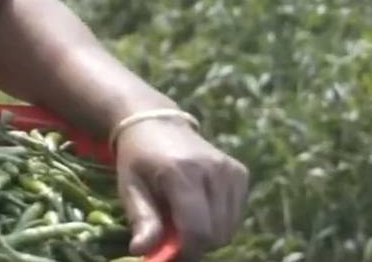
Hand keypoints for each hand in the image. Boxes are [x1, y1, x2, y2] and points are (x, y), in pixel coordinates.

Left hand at [114, 118, 249, 259]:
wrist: (157, 123)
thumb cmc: (139, 160)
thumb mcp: (130, 188)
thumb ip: (142, 220)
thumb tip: (142, 251)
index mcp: (181, 172)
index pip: (197, 230)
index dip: (186, 251)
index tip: (169, 253)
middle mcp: (213, 169)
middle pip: (217, 233)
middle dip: (196, 244)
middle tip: (174, 235)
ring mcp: (231, 170)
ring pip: (229, 228)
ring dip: (208, 234)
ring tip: (184, 217)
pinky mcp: (241, 172)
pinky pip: (236, 215)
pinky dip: (219, 220)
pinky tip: (199, 206)